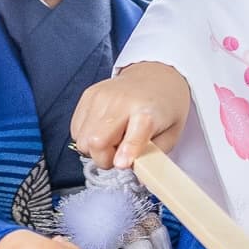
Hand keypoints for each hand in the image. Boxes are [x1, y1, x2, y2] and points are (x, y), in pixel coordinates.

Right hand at [71, 62, 190, 169]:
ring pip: (82, 139)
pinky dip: (86, 137)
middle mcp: (121, 102)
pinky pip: (76, 129)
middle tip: (117, 156)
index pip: (135, 133)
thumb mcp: (172, 134)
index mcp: (147, 111)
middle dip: (103, 159)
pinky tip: (103, 131)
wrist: (154, 74)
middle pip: (97, 141)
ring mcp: (100, 97)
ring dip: (94, 149)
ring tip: (111, 141)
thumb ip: (154, 155)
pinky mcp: (88, 95)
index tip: (121, 164)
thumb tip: (137, 175)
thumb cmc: (164, 107)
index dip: (127, 150)